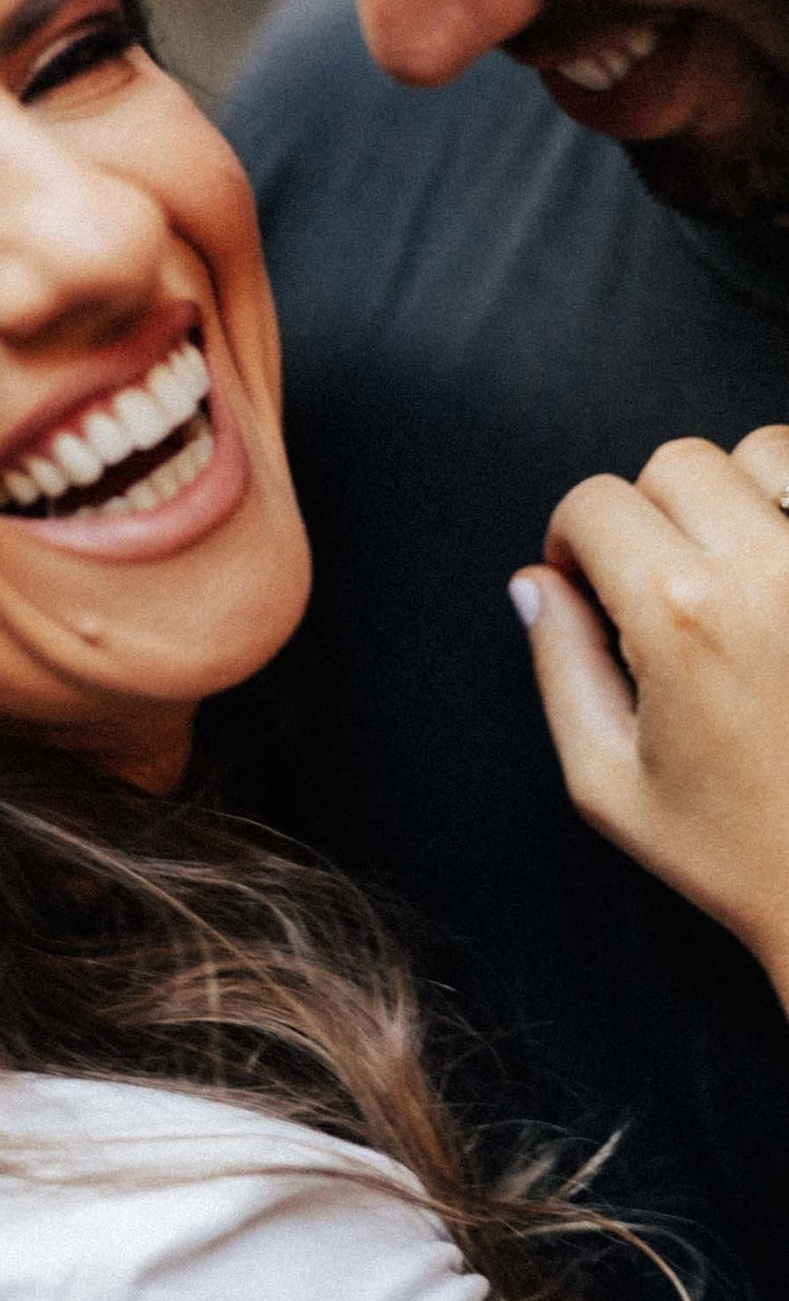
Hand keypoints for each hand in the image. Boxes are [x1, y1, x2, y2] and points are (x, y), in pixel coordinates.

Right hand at [511, 427, 788, 1002]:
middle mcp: (767, 569)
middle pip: (675, 463)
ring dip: (733, 493)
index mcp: (680, 613)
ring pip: (764, 451)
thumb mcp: (609, 779)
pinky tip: (782, 564)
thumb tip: (535, 583)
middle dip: (646, 512)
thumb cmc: (738, 848)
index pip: (594, 502)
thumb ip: (560, 665)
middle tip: (656, 583)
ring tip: (733, 564)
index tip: (586, 582)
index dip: (570, 541)